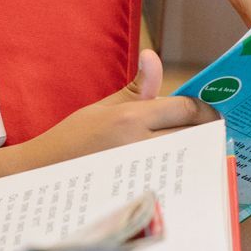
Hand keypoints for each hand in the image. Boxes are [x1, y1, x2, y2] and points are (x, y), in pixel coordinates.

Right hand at [10, 50, 219, 170]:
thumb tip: (153, 56)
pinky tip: (178, 175)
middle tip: (206, 134)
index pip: (185, 109)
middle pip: (193, 136)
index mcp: (131, 118)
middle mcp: (139, 144)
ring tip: (194, 153)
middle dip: (204, 133)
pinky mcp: (141, 194)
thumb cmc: (74, 139)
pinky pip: (175, 183)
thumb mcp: (104, 108)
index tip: (204, 113)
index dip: (202, 110)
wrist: (44, 174)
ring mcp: (142, 173)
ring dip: (195, 155)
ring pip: (187, 160)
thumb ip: (137, 88)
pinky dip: (181, 176)